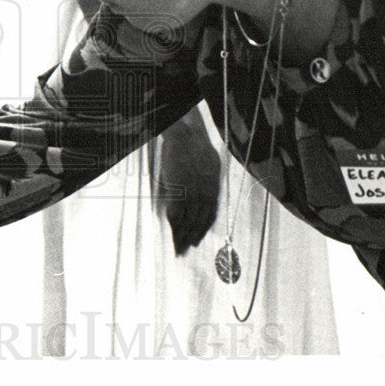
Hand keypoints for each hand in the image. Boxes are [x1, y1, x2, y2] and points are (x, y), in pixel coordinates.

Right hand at [154, 107, 221, 255]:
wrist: (184, 133)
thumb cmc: (193, 143)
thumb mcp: (209, 162)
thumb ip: (207, 180)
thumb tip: (202, 195)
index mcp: (214, 186)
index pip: (210, 214)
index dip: (202, 229)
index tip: (195, 241)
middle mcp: (207, 192)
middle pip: (199, 221)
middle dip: (191, 238)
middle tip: (184, 252)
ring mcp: (193, 193)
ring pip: (188, 221)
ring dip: (182, 237)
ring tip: (176, 249)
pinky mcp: (180, 191)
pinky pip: (177, 215)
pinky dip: (174, 226)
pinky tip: (170, 235)